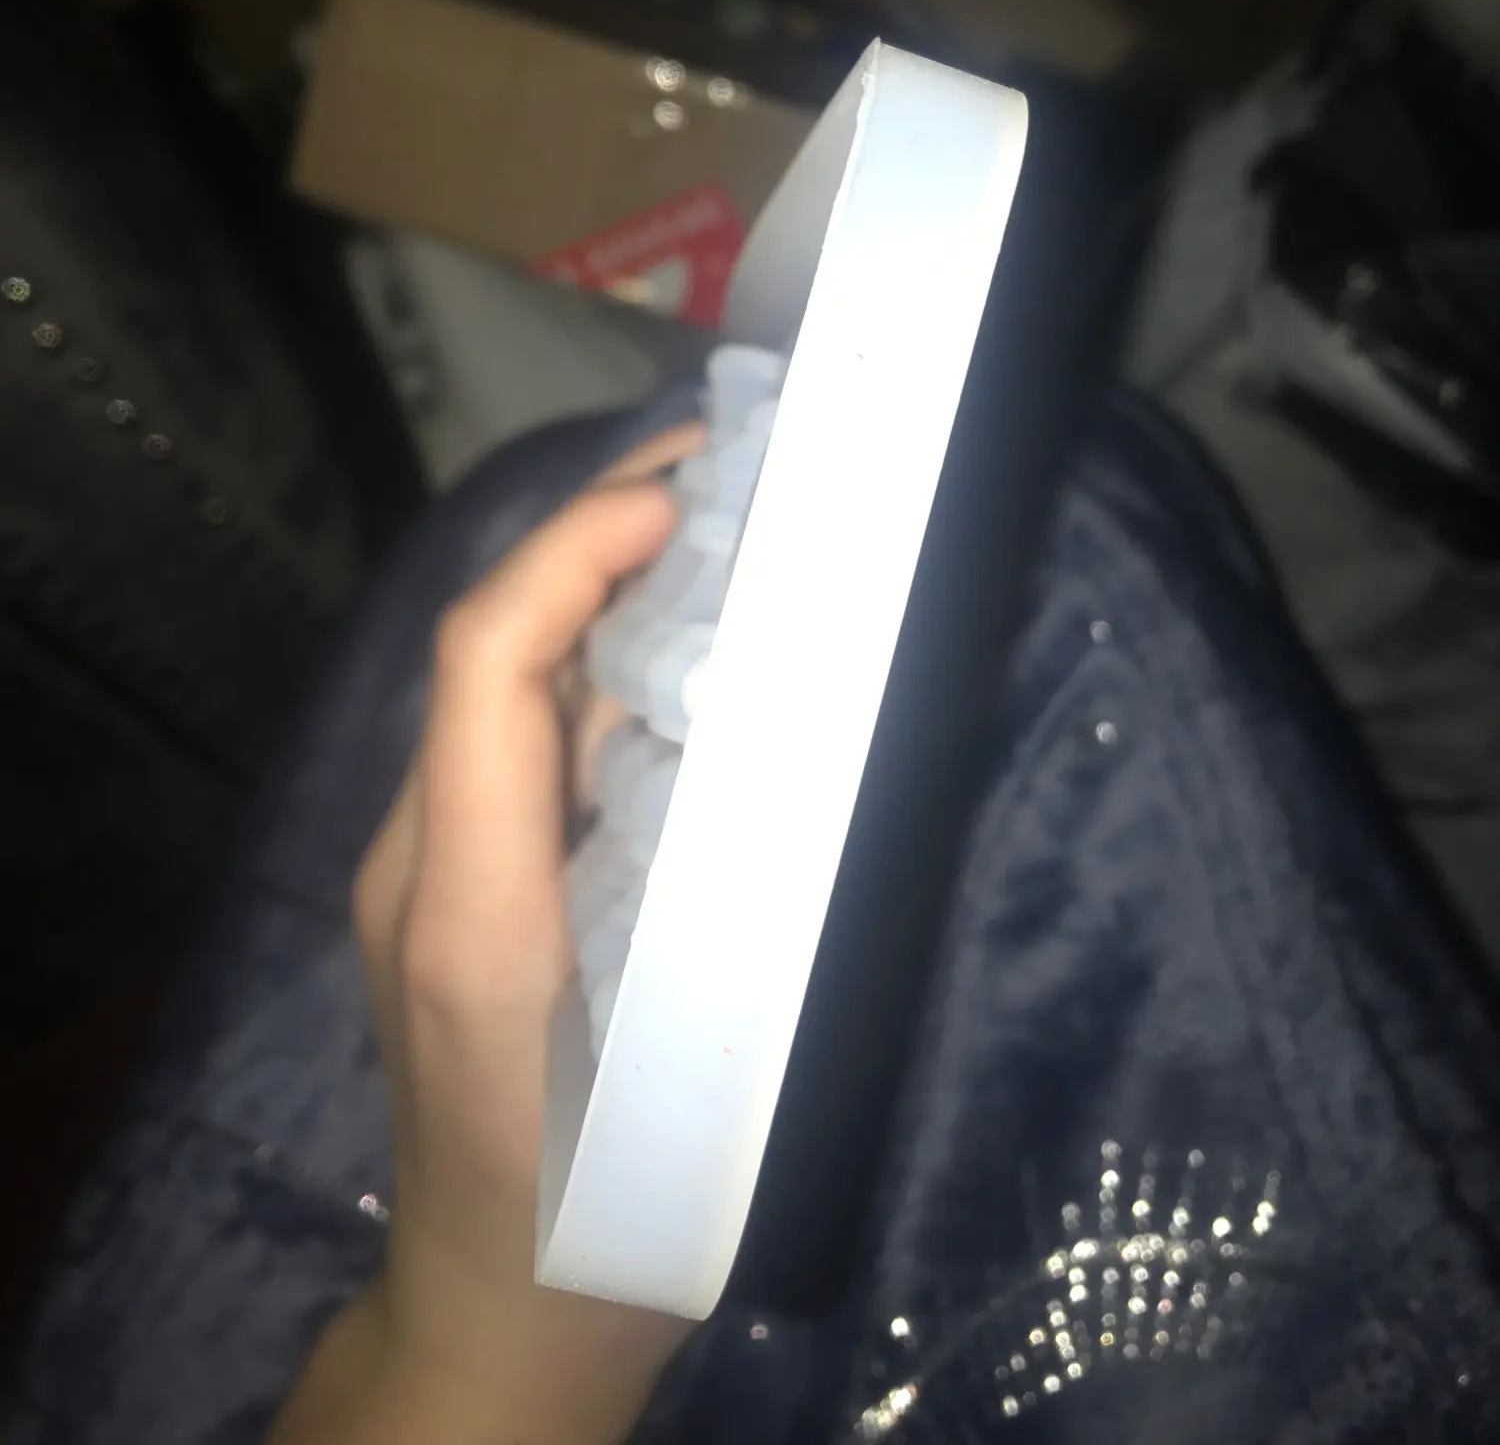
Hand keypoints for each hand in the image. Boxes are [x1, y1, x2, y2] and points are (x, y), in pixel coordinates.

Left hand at [272, 424, 703, 1444]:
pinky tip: (690, 649)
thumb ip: (721, 921)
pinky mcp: (454, 886)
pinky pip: (519, 734)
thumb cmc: (595, 1223)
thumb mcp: (684, 1086)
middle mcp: (425, 856)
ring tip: (725, 527)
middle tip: (729, 464)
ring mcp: (427, 868)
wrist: (486, 1326)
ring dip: (604, 584)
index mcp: (471, 902)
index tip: (693, 496)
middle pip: (488, 643)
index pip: (485, 662)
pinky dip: (601, 659)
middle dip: (595, 531)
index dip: (578, 551)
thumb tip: (782, 742)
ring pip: (504, 681)